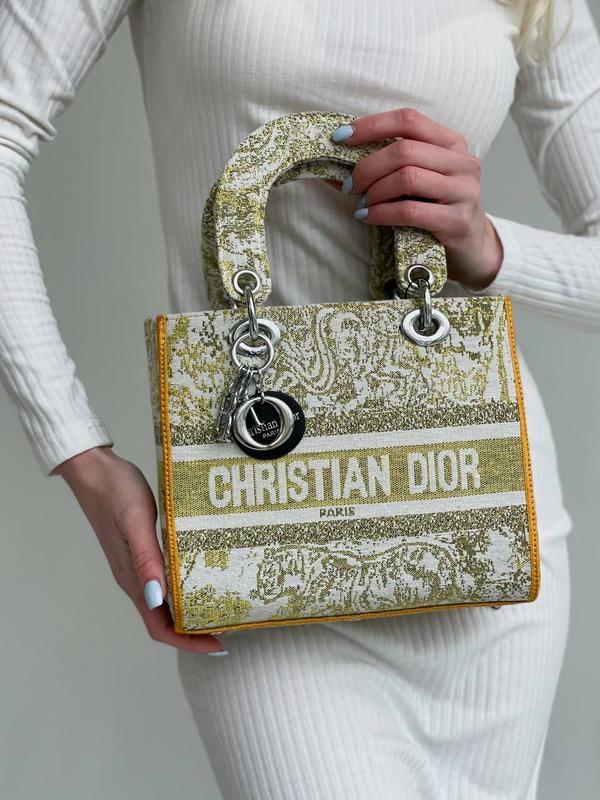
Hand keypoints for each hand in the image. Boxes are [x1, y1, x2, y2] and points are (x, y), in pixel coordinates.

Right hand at [53, 445, 222, 653]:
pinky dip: (183, 588)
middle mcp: (134, 578)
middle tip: (228, 628)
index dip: (187, 641)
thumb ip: (147, 559)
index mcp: (132, 578)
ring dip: (189, 612)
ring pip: (164, 603)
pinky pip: (163, 580)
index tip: (217, 645)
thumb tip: (157, 598)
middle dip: (193, 632)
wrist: (95, 469)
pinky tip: (200, 576)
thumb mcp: (137, 522)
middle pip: (163, 620)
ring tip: (220, 608)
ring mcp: (136, 565)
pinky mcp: (140, 550)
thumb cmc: (116, 491)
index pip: (159, 626)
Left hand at [327, 107, 503, 289]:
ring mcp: (464, 191)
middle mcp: (462, 162)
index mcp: (452, 144)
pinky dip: (381, 213)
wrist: (472, 250)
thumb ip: (387, 169)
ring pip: (407, 177)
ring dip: (374, 191)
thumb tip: (334, 168)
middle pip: (404, 150)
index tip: (341, 137)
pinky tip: (368, 217)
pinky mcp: (457, 221)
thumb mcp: (418, 183)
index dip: (372, 125)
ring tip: (361, 204)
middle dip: (367, 167)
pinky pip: (410, 211)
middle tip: (349, 185)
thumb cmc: (437, 212)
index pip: (409, 120)